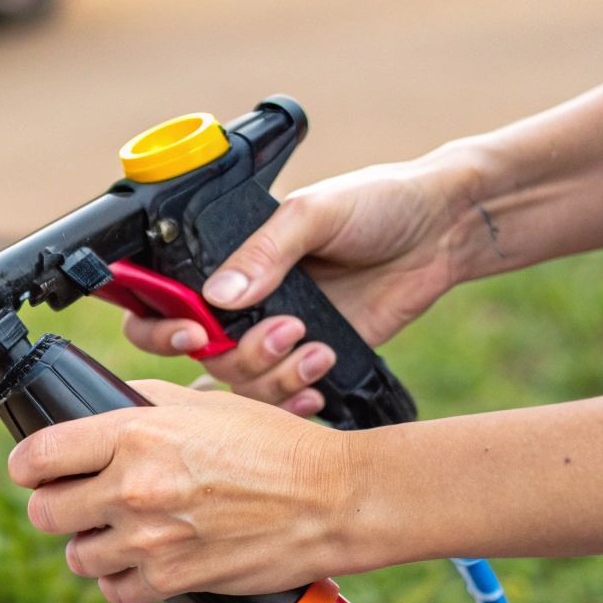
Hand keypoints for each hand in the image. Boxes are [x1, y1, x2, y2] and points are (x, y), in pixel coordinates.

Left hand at [6, 379, 360, 602]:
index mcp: (135, 433)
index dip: (28, 466)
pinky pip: (115, 590)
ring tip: (119, 532)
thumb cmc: (275, 445)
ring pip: (77, 557)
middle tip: (81, 502)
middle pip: (46, 512)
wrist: (332, 499)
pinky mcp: (174, 579)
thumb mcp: (205, 403)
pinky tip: (142, 561)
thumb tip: (98, 413)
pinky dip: (123, 580)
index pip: (38, 456)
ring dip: (92, 546)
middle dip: (58, 506)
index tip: (35, 470)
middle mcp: (134, 486)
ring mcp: (151, 538)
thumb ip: (143, 405)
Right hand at [123, 155, 475, 414]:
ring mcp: (273, 335)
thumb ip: (264, 252)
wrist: (442, 231)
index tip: (194, 332)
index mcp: (225, 259)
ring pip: (239, 384)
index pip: (161, 300)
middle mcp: (240, 302)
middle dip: (233, 356)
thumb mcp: (315, 213)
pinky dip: (292, 399)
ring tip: (316, 347)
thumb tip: (217, 296)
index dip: (160, 326)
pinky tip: (317, 383)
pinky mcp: (309, 362)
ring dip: (273, 374)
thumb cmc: (377, 203)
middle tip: (280, 332)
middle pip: (199, 355)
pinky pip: (279, 400)